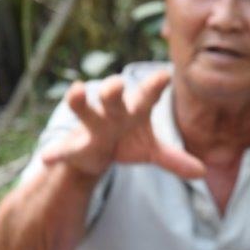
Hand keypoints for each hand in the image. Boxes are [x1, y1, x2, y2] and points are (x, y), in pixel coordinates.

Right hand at [41, 69, 205, 179]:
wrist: (96, 152)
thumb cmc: (126, 140)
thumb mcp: (151, 151)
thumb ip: (174, 159)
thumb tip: (203, 173)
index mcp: (134, 110)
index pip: (148, 96)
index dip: (154, 86)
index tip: (164, 76)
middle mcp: (112, 113)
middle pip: (113, 97)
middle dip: (114, 90)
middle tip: (117, 83)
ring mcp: (91, 126)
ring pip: (84, 110)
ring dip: (80, 101)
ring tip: (77, 91)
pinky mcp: (73, 145)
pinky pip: (62, 149)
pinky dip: (55, 153)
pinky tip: (46, 158)